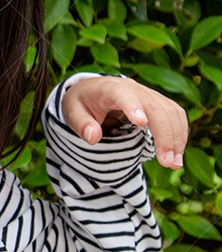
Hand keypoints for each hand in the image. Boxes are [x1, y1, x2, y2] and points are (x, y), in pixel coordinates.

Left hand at [62, 76, 187, 169]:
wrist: (91, 91)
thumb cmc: (81, 103)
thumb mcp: (72, 112)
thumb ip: (80, 124)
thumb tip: (93, 137)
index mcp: (108, 88)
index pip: (122, 93)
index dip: (132, 106)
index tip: (141, 123)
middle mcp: (132, 88)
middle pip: (154, 107)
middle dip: (164, 134)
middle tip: (167, 162)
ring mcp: (148, 94)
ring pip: (170, 111)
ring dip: (176, 137)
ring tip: (174, 163)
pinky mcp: (158, 102)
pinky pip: (175, 114)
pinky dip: (179, 133)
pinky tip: (176, 152)